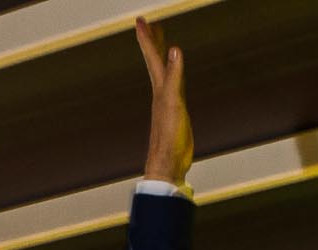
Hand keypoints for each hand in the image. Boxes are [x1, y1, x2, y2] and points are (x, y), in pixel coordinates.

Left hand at [135, 17, 191, 185]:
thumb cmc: (169, 135)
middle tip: (149, 24)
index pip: (152, 56)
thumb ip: (174, 75)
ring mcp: (168, 101)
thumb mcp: (173, 102)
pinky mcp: (176, 111)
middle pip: (155, 61)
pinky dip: (174, 76)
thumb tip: (174, 49)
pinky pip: (173, 86)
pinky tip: (175, 77)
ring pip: (163, 72)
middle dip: (152, 42)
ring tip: (163, 42)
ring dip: (162, 57)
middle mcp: (161, 90)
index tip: (141, 20)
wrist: (169, 161)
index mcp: (159, 86)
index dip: (147, 38)